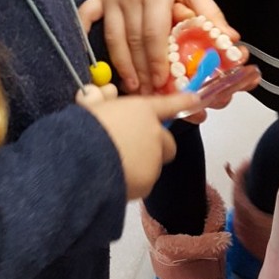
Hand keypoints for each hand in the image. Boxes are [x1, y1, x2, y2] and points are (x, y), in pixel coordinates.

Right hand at [75, 87, 199, 199]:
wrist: (83, 159)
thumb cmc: (84, 129)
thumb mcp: (93, 108)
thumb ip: (105, 104)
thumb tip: (103, 95)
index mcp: (142, 110)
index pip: (168, 104)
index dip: (183, 102)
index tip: (195, 99)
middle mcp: (154, 132)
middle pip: (166, 143)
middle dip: (155, 148)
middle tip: (132, 150)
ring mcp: (154, 158)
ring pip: (153, 164)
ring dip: (141, 165)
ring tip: (115, 166)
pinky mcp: (149, 181)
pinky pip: (143, 183)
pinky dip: (133, 182)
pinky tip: (114, 179)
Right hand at [78, 0, 237, 93]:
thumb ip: (210, 11)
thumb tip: (231, 38)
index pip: (154, 34)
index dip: (156, 61)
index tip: (162, 82)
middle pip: (133, 41)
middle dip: (141, 70)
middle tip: (148, 92)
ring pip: (113, 37)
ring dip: (121, 64)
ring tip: (131, 85)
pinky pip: (87, 18)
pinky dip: (86, 37)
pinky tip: (93, 58)